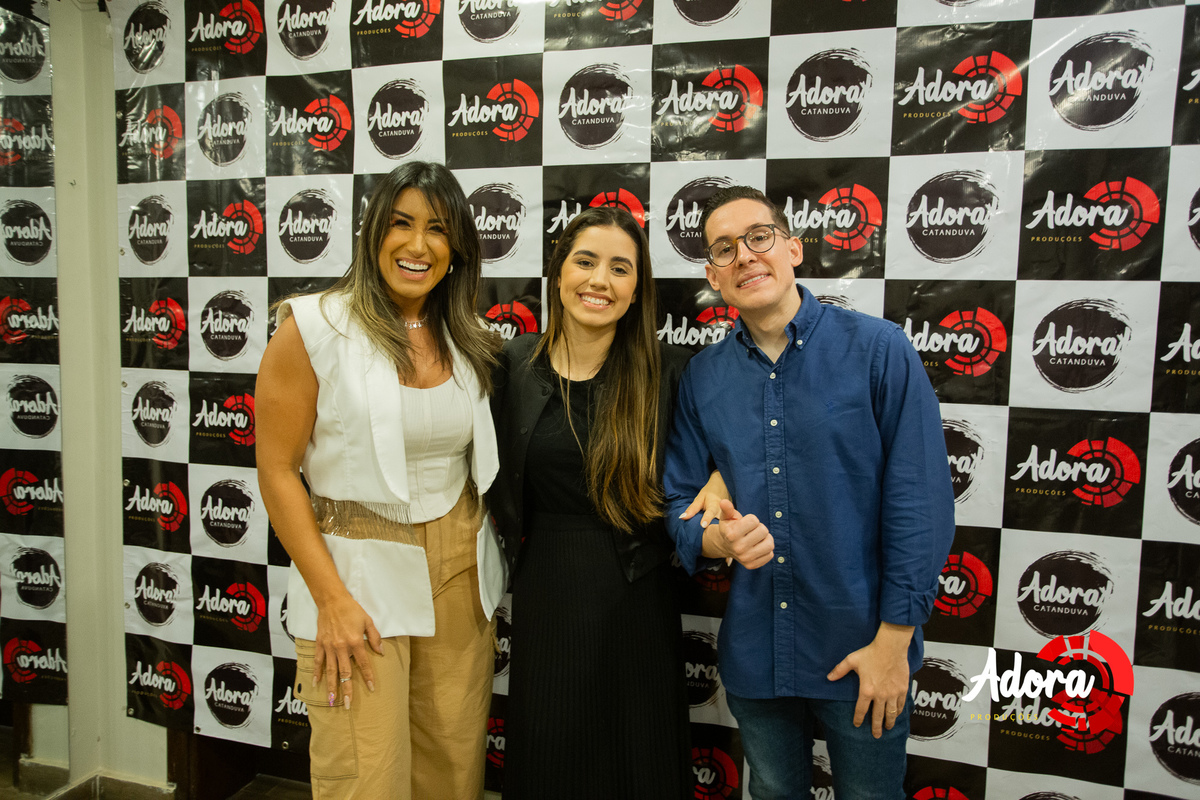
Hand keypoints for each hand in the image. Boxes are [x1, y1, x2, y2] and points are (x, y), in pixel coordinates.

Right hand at [313, 593, 383, 709]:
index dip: (368, 677)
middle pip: (345, 672)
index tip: (371, 688)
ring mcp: (329, 646)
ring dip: (331, 686)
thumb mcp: (368, 621)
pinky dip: (316, 672)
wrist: (332, 601)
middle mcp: (341, 647)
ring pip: (330, 670)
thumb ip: (374, 637)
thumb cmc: (352, 610)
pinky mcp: (320, 644)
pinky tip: (315, 683)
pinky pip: (317, 661)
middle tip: (348, 705)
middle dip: (347, 690)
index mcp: (355, 642)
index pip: (363, 663)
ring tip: (332, 701)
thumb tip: (381, 652)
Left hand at [681, 470, 732, 563]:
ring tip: (727, 559)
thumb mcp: (700, 498)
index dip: (706, 519)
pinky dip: (730, 547)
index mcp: (715, 505)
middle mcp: (724, 514)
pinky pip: (733, 535)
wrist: (724, 486)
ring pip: (730, 531)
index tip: (703, 525)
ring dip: (728, 544)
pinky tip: (729, 560)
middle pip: (722, 525)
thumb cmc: (710, 493)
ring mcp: (731, 519)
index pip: (710, 512)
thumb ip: (692, 509)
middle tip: (717, 548)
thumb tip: (682, 517)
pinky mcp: (734, 523)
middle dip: (720, 535)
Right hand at [704, 499, 773, 569]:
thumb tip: (724, 501)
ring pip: (770, 544)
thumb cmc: (730, 528)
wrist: (726, 546)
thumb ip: (727, 509)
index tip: (746, 523)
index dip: (752, 519)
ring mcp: (745, 558)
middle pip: (763, 531)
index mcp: (731, 534)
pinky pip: (770, 554)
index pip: (754, 520)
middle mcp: (738, 548)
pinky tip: (758, 547)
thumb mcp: (727, 517)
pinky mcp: (752, 565)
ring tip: (758, 538)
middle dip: (760, 528)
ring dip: (766, 538)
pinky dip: (767, 549)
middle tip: (753, 530)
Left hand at [826, 623, 913, 738]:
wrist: (890, 648)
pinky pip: (901, 705)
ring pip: (891, 713)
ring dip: (889, 722)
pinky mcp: (903, 690)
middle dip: (876, 727)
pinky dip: (899, 711)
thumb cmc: (870, 653)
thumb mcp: (851, 660)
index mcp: (866, 691)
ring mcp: (893, 694)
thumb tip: (828, 677)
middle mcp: (880, 696)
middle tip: (876, 735)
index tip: (857, 725)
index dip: (859, 719)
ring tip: (888, 728)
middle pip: (878, 716)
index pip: (861, 710)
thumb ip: (840, 670)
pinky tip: (897, 714)